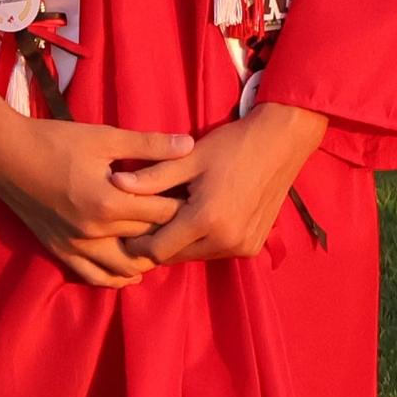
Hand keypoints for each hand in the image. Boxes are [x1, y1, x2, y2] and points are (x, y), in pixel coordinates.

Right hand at [0, 84, 192, 287]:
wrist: (5, 155)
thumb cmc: (56, 141)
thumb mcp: (105, 137)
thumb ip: (149, 144)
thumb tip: (189, 144)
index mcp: (108, 203)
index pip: (160, 215)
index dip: (181, 206)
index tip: (194, 197)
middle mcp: (93, 233)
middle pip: (146, 241)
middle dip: (168, 231)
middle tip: (185, 220)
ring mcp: (74, 246)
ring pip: (122, 268)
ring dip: (144, 260)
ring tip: (162, 245)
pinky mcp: (59, 250)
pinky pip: (91, 276)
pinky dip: (113, 277)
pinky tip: (128, 272)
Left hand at [113, 100, 328, 265]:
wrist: (282, 140)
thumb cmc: (233, 144)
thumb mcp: (190, 157)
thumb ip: (152, 176)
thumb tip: (114, 183)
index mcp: (206, 219)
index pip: (158, 250)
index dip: (137, 242)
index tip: (125, 229)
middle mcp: (226, 240)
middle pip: (176, 257)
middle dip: (158, 242)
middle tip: (144, 223)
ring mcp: (243, 246)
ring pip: (196, 255)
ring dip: (182, 242)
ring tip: (171, 218)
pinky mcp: (254, 245)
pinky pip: (217, 251)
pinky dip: (204, 240)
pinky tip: (200, 218)